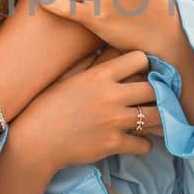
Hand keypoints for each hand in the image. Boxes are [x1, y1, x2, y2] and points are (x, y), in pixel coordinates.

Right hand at [10, 47, 162, 174]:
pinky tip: (138, 140)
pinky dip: (144, 144)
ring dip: (158, 119)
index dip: (146, 65)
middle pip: (155, 89)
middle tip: (157, 98)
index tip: (145, 72)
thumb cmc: (48, 105)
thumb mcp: (69, 77)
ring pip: (156, 117)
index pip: (140, 59)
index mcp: (99, 75)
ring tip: (155, 119)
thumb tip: (111, 48)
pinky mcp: (113, 144)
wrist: (35, 140)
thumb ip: (93, 63)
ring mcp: (114, 121)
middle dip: (158, 93)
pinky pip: (145, 144)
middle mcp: (111, 95)